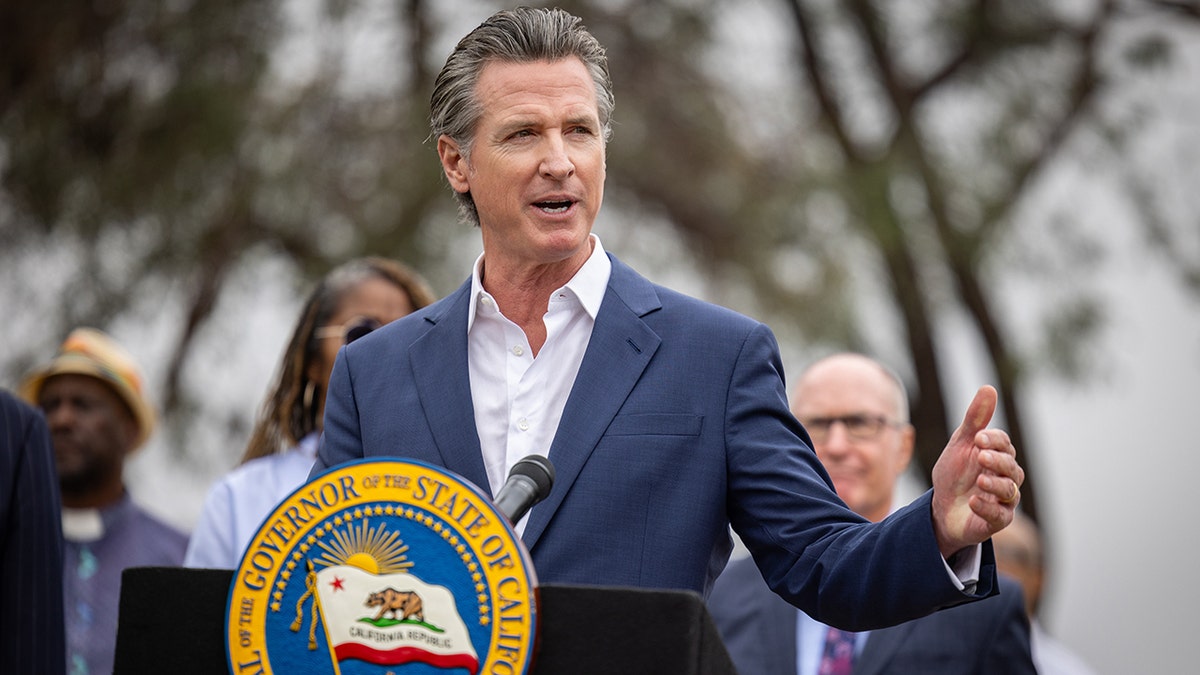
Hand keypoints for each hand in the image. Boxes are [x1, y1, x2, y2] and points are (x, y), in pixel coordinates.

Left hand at [930, 385, 1023, 558]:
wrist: (941, 509)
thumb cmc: (955, 475)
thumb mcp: (960, 445)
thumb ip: (975, 420)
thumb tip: (989, 388)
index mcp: (997, 456)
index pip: (1004, 444)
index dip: (994, 440)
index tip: (978, 437)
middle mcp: (1005, 477)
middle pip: (1012, 467)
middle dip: (998, 461)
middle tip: (981, 456)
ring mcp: (1003, 500)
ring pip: (1010, 491)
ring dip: (995, 485)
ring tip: (979, 481)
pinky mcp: (997, 521)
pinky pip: (1000, 516)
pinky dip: (987, 508)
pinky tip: (973, 501)